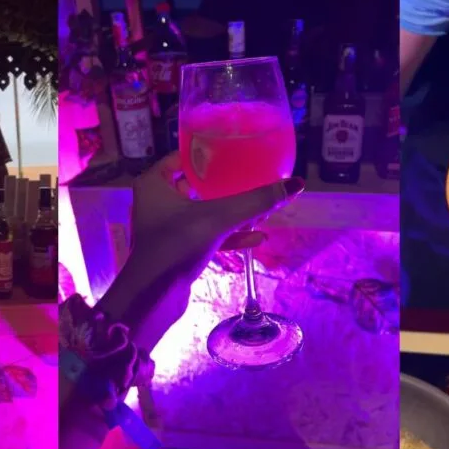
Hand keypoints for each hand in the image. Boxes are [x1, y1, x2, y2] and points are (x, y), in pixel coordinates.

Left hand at [98, 153, 304, 348]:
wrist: (153, 297)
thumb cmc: (177, 245)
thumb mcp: (219, 218)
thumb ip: (255, 201)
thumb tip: (295, 184)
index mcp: (154, 183)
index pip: (183, 157)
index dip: (208, 153)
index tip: (234, 151)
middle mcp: (156, 202)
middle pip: (196, 185)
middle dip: (225, 185)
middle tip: (251, 178)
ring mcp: (166, 228)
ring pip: (204, 212)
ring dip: (230, 213)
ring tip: (260, 210)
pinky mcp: (177, 250)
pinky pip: (206, 234)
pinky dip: (227, 234)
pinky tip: (256, 237)